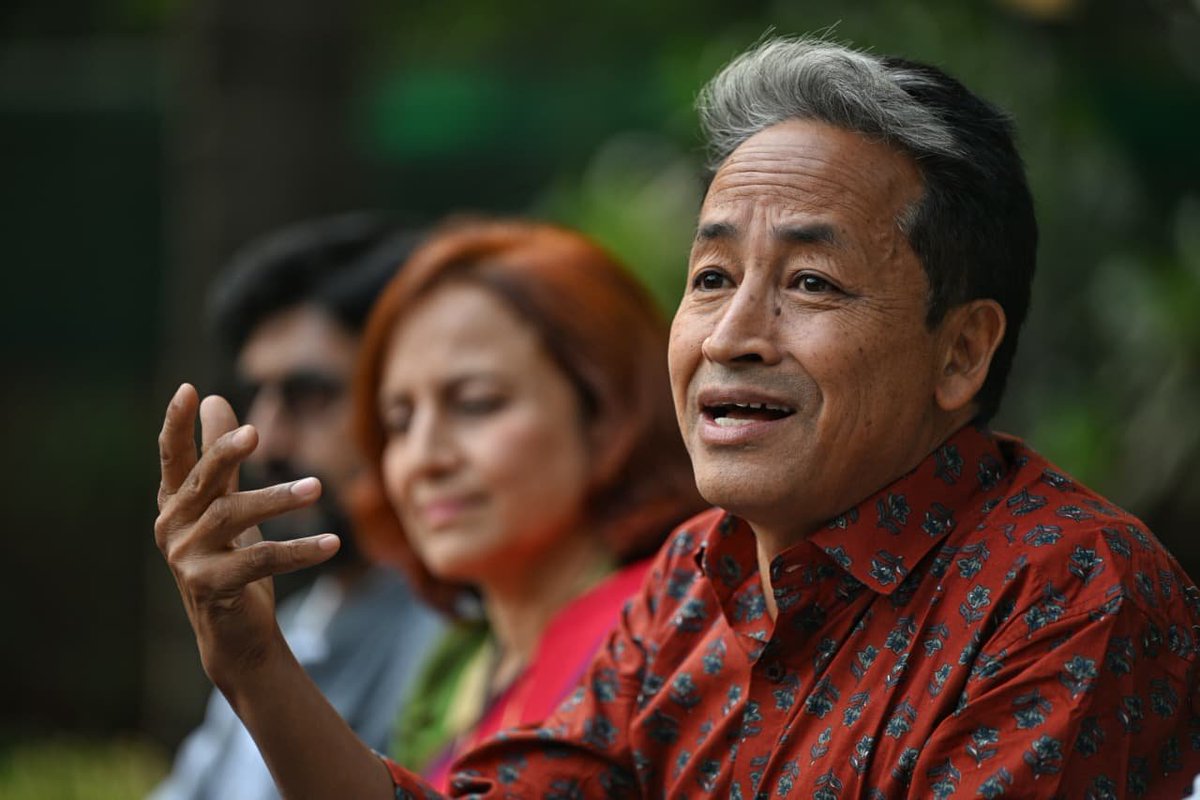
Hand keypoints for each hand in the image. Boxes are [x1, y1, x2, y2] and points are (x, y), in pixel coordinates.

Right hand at [154, 383, 340, 686]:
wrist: (235, 634)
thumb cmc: (231, 560)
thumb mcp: (227, 505)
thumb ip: (223, 459)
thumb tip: (216, 398)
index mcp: (174, 504)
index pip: (172, 458)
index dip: (175, 425)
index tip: (188, 390)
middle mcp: (172, 528)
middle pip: (202, 482)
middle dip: (226, 453)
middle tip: (257, 432)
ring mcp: (187, 560)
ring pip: (233, 517)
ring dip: (278, 499)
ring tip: (318, 487)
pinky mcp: (211, 588)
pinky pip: (261, 560)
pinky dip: (299, 550)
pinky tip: (332, 542)